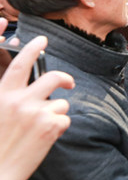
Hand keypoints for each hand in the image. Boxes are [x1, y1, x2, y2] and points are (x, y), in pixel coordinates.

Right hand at [0, 35, 74, 179]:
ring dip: (55, 114)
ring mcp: (37, 113)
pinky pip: (65, 120)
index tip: (43, 39)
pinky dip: (58, 129)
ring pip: (61, 103)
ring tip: (39, 130)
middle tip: (68, 83)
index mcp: (3, 96)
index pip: (20, 65)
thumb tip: (30, 89)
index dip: (32, 49)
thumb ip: (11, 98)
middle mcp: (20, 100)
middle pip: (53, 77)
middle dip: (65, 78)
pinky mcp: (51, 126)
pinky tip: (44, 140)